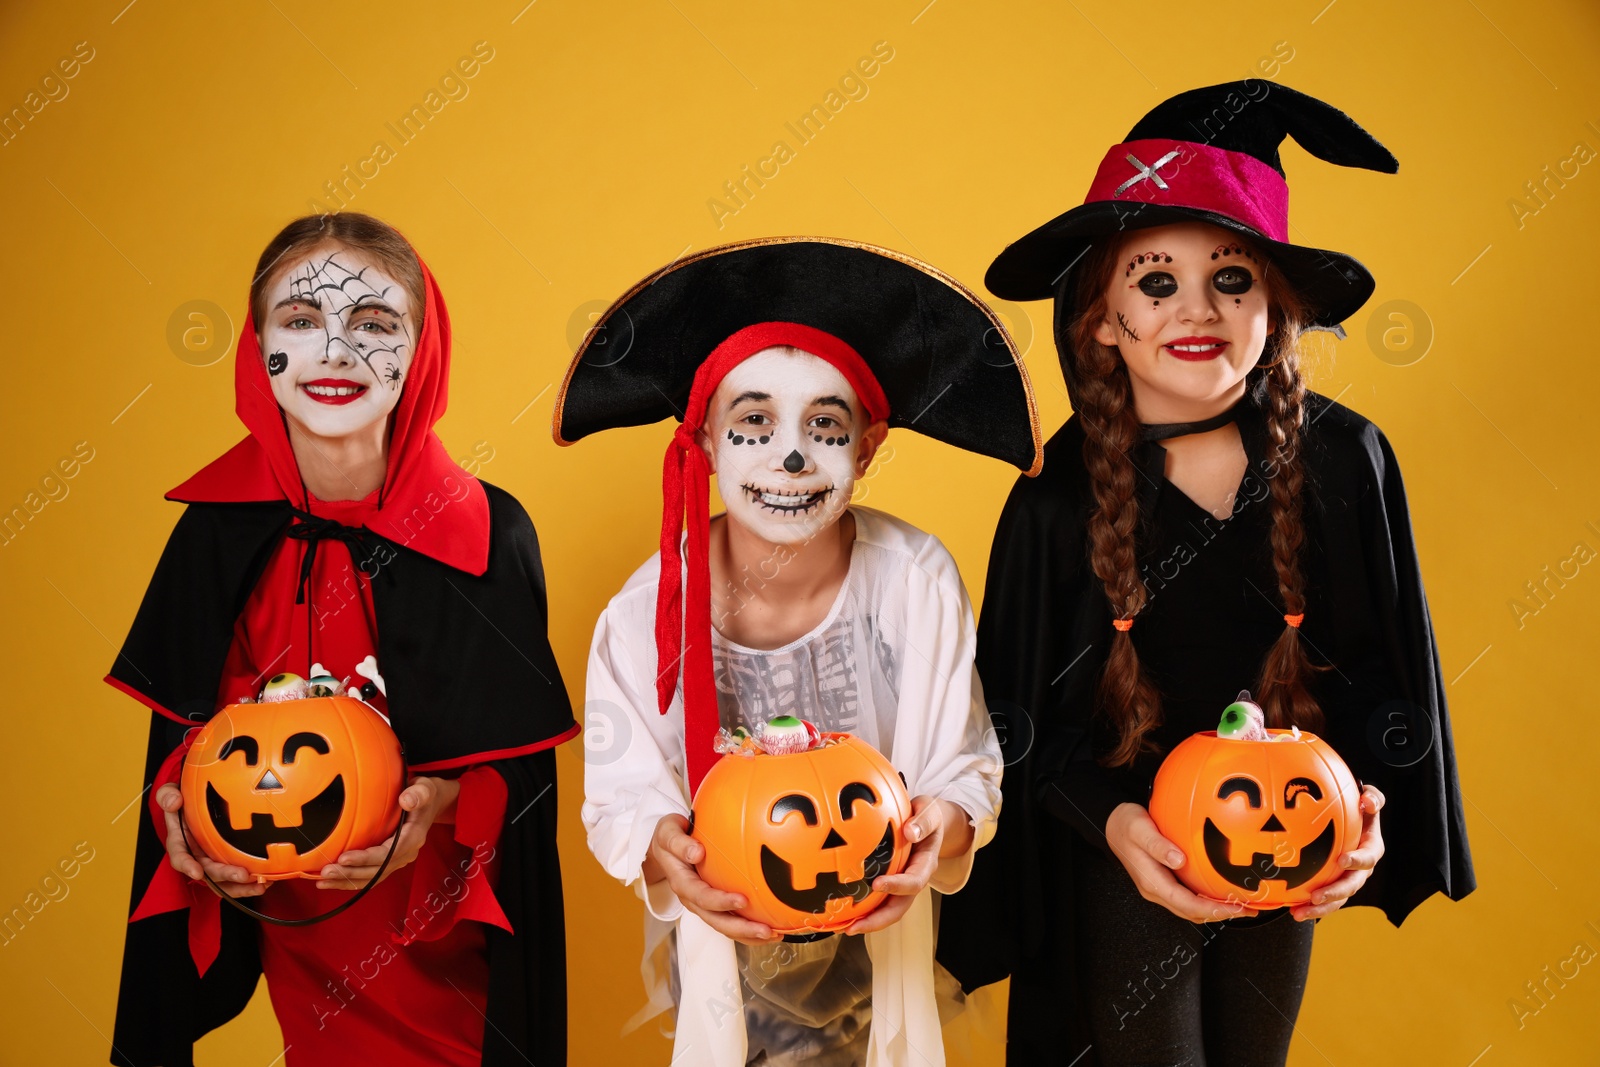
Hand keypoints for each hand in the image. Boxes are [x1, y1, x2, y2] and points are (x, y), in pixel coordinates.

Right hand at [156, 784, 265, 898]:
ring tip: (260, 885)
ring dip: (241, 887)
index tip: (197, 872)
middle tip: (243, 875)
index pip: (180, 856)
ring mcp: (212, 860)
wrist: (199, 802)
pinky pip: (236, 879)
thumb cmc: (185, 799)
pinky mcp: (227, 862)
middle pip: (208, 872)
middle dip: (225, 876)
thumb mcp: (172, 793)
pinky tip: (267, 881)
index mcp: (180, 842)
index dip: (187, 865)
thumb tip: (175, 802)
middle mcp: (196, 856)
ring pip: (223, 882)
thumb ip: (168, 796)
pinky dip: (250, 883)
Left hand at [317, 776, 459, 890]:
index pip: (388, 855)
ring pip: (371, 878)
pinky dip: (350, 880)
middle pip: (377, 872)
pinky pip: (369, 876)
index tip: (343, 858)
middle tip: (325, 873)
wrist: (430, 803)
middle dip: (350, 874)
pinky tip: (332, 881)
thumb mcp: (425, 788)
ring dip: (346, 882)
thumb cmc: (424, 794)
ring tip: (322, 881)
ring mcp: (397, 860)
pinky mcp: (388, 862)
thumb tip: (406, 800)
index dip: (365, 859)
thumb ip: (418, 793)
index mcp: (413, 839)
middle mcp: (406, 854)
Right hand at [645, 814, 778, 945]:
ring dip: (749, 934)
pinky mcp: (713, 904)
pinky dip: (749, 926)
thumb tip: (697, 853)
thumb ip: (679, 843)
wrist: (664, 847)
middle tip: (766, 930)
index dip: (721, 902)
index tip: (743, 900)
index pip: (702, 897)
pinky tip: (771, 926)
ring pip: (725, 925)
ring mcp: (703, 904)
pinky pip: (731, 919)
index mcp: (682, 883)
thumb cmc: (668, 838)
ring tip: (774, 935)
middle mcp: (693, 899)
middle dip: (741, 929)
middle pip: (716, 920)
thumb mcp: (668, 833)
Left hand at [842, 795, 969, 934]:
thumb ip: (923, 821)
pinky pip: (877, 900)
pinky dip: (861, 909)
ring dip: (867, 922)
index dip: (897, 886)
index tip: (877, 884)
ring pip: (886, 909)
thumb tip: (910, 832)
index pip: (914, 881)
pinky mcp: (889, 883)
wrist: (928, 822)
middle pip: (899, 908)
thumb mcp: (930, 811)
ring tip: (842, 928)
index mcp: (925, 865)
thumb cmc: (927, 816)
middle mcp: (913, 880)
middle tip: (854, 927)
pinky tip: (840, 913)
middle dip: (878, 920)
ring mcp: (901, 885)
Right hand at [1106, 801, 1257, 922]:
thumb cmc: (1126, 825)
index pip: (1186, 904)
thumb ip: (1158, 845)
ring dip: (1215, 910)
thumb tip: (1179, 860)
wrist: (1112, 825)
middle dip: (1220, 914)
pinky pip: (1189, 897)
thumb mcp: (1139, 829)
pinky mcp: (1164, 882)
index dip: (1212, 909)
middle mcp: (1157, 890)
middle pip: (1192, 912)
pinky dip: (1207, 899)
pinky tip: (1220, 891)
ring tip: (1240, 905)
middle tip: (1247, 910)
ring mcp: (1160, 888)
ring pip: (1191, 908)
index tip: (1235, 908)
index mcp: (1152, 882)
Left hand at [1290, 784, 1384, 920]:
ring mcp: (1346, 879)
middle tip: (1316, 896)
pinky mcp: (1331, 885)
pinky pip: (1323, 900)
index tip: (1342, 860)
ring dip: (1319, 908)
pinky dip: (1308, 906)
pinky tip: (1290, 910)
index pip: (1368, 858)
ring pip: (1336, 900)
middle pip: (1351, 886)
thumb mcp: (1368, 798)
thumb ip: (1372, 798)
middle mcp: (1360, 869)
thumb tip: (1367, 802)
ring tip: (1298, 913)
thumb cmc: (1356, 807)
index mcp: (1371, 849)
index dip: (1358, 861)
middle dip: (1335, 893)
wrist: (1346, 819)